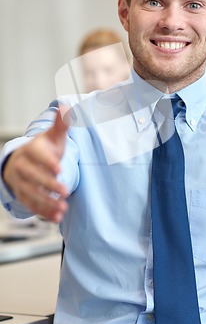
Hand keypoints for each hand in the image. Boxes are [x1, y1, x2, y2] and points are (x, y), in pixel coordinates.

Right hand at [3, 108, 69, 222]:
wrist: (25, 161)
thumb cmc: (43, 148)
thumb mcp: (53, 136)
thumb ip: (61, 124)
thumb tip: (65, 107)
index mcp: (31, 151)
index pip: (38, 156)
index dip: (48, 162)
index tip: (59, 168)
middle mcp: (23, 167)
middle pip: (34, 177)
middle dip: (49, 185)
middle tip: (66, 191)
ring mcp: (21, 183)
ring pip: (32, 194)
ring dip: (47, 203)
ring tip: (63, 208)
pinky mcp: (24, 195)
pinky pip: (32, 205)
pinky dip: (44, 212)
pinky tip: (57, 216)